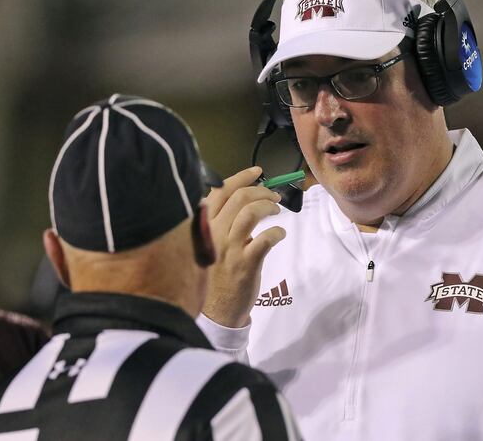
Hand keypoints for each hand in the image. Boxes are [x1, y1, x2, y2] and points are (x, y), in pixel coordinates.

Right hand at [202, 166, 285, 327]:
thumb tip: (241, 195)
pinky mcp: (245, 263)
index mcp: (202, 224)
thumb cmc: (216, 271)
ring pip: (251, 212)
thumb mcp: (209, 241)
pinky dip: (277, 232)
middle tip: (274, 195)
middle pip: (239, 197)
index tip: (257, 172)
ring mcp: (228, 248)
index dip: (241, 177)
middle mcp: (213, 232)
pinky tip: (279, 234)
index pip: (220, 191)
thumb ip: (219, 219)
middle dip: (261, 190)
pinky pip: (265, 238)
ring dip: (269, 206)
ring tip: (277, 210)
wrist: (217, 309)